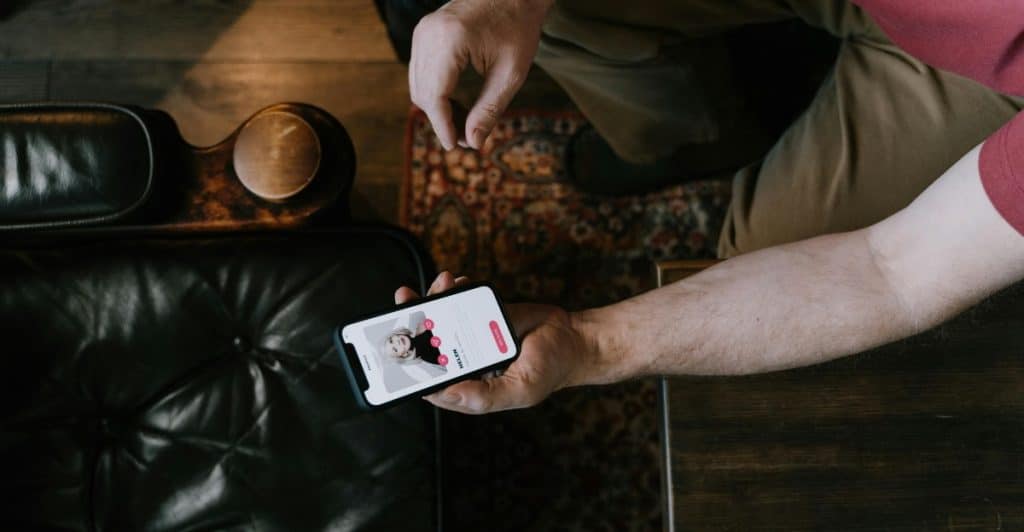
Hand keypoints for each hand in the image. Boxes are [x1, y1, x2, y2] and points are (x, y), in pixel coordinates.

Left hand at [394, 271, 594, 413]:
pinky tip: (454, 282)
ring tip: (439, 284)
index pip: (428, 380)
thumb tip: (444, 392)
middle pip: (427, 344)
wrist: (573, 337)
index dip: (408, 365)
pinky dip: (452, 289)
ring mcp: (470, 335)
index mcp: (468, 386)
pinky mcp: (481, 313)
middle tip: (407, 301)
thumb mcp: (520, 391)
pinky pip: (459, 300)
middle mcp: (464, 361)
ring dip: (432, 299)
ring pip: (439, 318)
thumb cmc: (548, 370)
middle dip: (412, 321)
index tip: (398, 346)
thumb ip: (483, 395)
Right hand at [409, 0, 551, 150]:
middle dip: (441, 120)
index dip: (443, 126)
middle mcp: (428, 34)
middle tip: (468, 138)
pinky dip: (436, 93)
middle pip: (422, 93)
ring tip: (467, 122)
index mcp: (450, 40)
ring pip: (418, 85)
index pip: (435, 95)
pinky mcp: (424, 33)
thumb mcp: (511, 73)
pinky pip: (421, 73)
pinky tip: (458, 103)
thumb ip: (489, 110)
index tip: (455, 147)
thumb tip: (473, 143)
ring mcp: (423, 32)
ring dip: (438, 109)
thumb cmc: (518, 27)